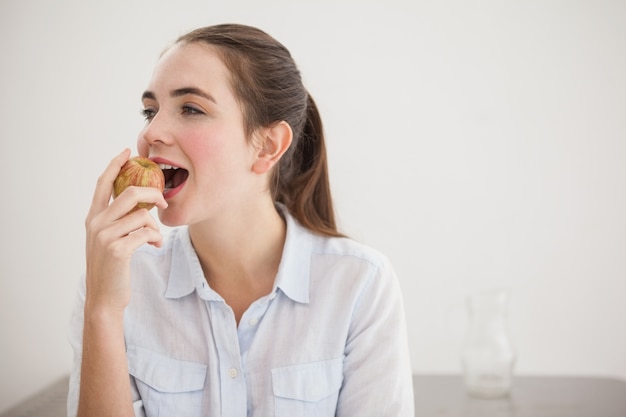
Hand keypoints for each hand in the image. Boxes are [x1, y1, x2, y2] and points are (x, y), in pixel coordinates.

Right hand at [84, 149, 167, 313]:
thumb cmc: (112, 269)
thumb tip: (143, 207)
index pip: (102, 184)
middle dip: (153, 194)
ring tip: (155, 239)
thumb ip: (119, 221)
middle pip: (130, 193)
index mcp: (93, 218)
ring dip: (155, 227)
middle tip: (164, 202)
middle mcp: (96, 223)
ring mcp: (105, 236)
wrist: (104, 298)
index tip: (127, 151)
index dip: (114, 164)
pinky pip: (146, 233)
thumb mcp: (110, 240)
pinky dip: (156, 239)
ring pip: (142, 215)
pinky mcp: (117, 249)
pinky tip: (154, 246)